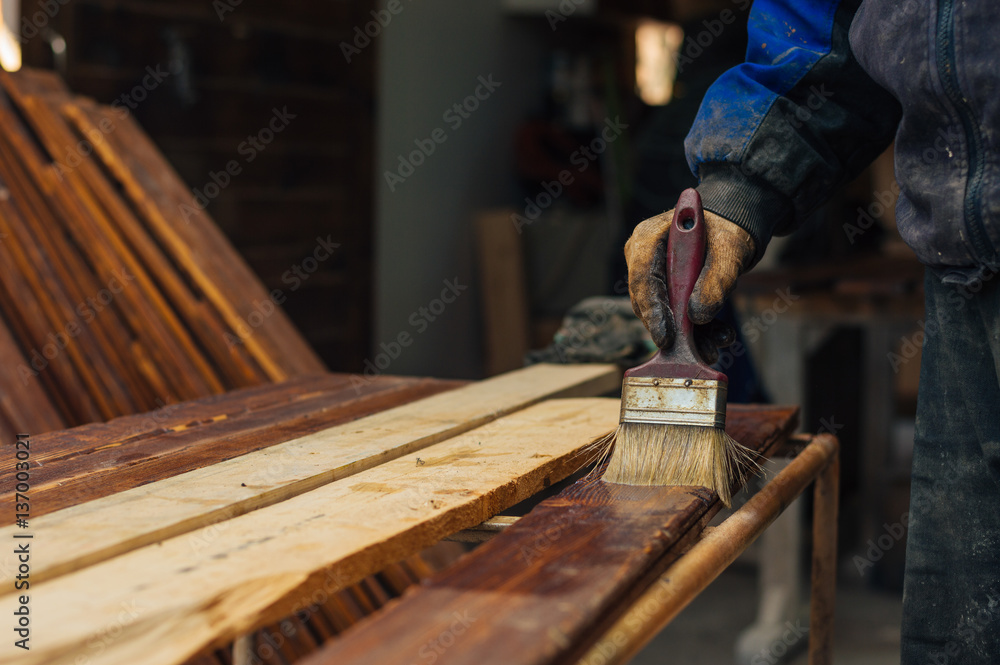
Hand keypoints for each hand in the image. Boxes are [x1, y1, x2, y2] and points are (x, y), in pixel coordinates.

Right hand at [624, 208, 754, 361]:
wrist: (732, 228)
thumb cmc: (727, 229)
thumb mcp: (729, 250)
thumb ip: (716, 280)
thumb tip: (698, 316)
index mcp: (648, 238)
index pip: (643, 278)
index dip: (653, 310)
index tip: (666, 337)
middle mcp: (644, 259)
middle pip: (648, 302)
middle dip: (673, 329)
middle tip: (692, 352)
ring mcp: (653, 277)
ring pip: (663, 314)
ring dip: (688, 336)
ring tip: (712, 350)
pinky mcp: (666, 293)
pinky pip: (675, 317)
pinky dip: (696, 331)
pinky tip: (716, 340)